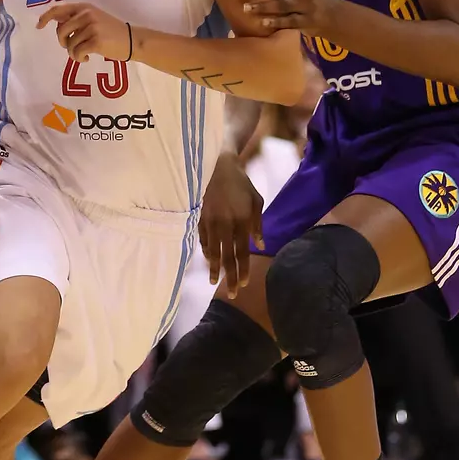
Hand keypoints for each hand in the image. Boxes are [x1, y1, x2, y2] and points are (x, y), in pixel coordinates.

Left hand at [37, 2, 130, 63]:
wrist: (132, 40)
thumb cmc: (111, 31)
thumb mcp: (93, 18)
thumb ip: (76, 19)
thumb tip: (56, 24)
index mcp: (84, 7)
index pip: (58, 9)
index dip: (45, 18)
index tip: (39, 26)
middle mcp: (86, 14)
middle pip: (61, 30)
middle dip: (63, 42)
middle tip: (71, 47)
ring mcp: (91, 27)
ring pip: (69, 44)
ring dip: (73, 53)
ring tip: (82, 54)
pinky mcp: (96, 40)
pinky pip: (77, 52)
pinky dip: (79, 58)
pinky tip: (87, 58)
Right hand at [199, 153, 263, 296]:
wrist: (216, 165)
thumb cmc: (240, 183)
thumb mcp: (256, 200)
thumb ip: (257, 224)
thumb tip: (259, 246)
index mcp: (239, 220)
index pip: (241, 252)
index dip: (243, 269)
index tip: (244, 283)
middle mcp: (223, 225)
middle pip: (226, 257)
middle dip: (229, 277)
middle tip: (232, 294)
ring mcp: (209, 222)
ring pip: (211, 251)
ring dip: (213, 268)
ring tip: (214, 282)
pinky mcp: (198, 217)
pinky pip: (201, 240)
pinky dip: (205, 252)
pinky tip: (208, 260)